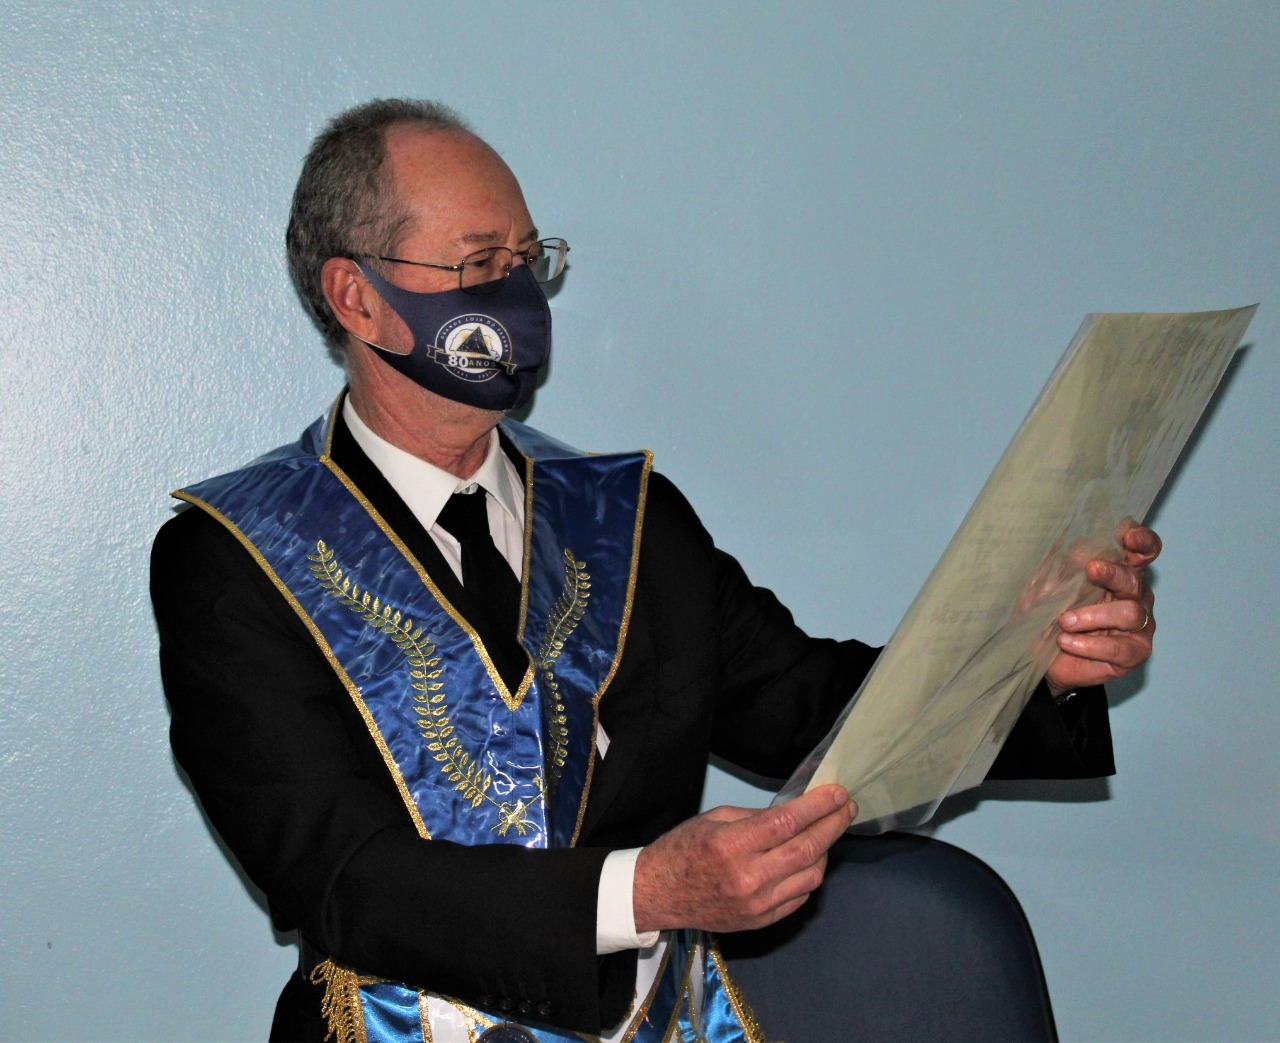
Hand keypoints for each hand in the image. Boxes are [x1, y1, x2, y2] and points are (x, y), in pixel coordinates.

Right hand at [632, 784, 853, 934]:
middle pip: (807, 848)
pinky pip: (800, 897)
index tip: (838, 793)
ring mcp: (757, 904)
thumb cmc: (682, 849)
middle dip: (834, 824)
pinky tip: (807, 859)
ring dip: (825, 850)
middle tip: (847, 808)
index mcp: (732, 846)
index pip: (788, 822)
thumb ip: (757, 816)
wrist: (658, 894)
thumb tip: (796, 810)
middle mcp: (748, 878)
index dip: (818, 806)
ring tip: (826, 832)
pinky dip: (809, 875)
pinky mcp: (760, 921)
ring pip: (811, 875)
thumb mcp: (715, 819)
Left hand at [1045, 522, 1160, 697]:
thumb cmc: (1054, 615)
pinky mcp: (1135, 653)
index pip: (1143, 552)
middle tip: (1091, 569)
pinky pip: (1118, 648)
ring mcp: (1141, 626)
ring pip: (1130, 613)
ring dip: (1093, 615)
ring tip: (1064, 621)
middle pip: (1134, 580)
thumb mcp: (1051, 589)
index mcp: (1121, 574)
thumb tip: (1064, 549)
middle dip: (1113, 573)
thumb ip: (1061, 571)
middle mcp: (1136, 597)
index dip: (1142, 541)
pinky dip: (1089, 644)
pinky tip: (1066, 641)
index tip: (1128, 536)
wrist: (1048, 659)